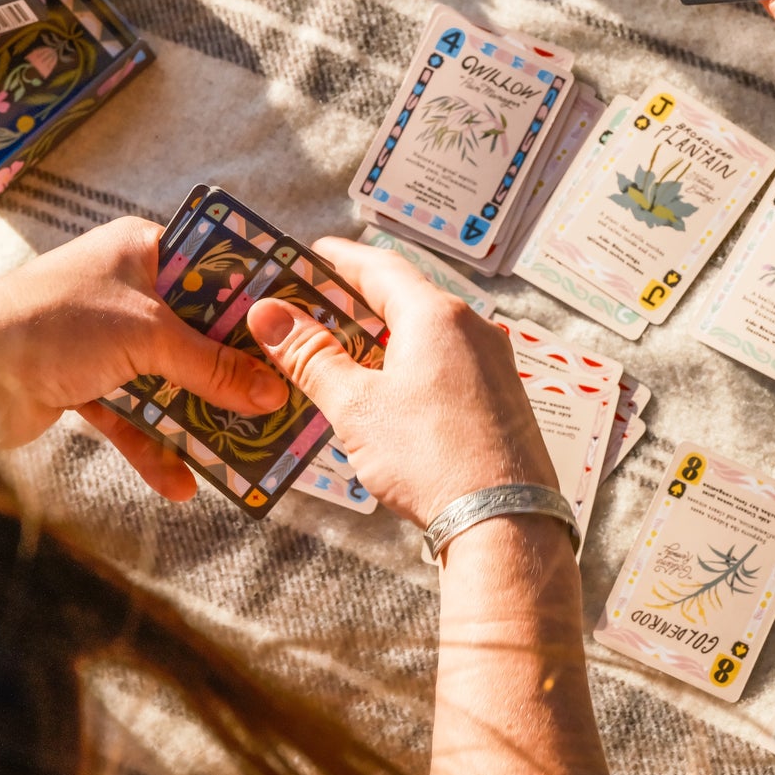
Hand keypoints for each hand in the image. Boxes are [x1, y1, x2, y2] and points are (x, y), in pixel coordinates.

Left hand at [0, 217, 287, 499]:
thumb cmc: (53, 325)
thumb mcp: (147, 337)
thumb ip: (212, 366)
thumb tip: (271, 391)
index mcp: (142, 251)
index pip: (216, 268)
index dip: (255, 304)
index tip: (298, 336)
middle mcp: (125, 290)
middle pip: (198, 333)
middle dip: (235, 373)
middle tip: (283, 403)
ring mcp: (103, 340)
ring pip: (170, 381)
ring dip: (199, 419)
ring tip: (242, 455)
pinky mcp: (83, 386)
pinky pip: (134, 417)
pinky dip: (155, 448)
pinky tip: (180, 485)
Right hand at [244, 238, 553, 526]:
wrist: (503, 521)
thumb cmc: (432, 459)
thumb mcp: (356, 406)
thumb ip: (312, 357)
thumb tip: (271, 317)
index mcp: (437, 316)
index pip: (381, 267)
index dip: (341, 259)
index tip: (314, 253)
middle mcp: (473, 330)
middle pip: (407, 297)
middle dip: (358, 299)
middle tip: (317, 303)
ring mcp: (493, 364)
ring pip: (429, 333)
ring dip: (385, 336)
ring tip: (345, 350)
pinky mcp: (501, 399)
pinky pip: (450, 364)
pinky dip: (413, 364)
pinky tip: (391, 391)